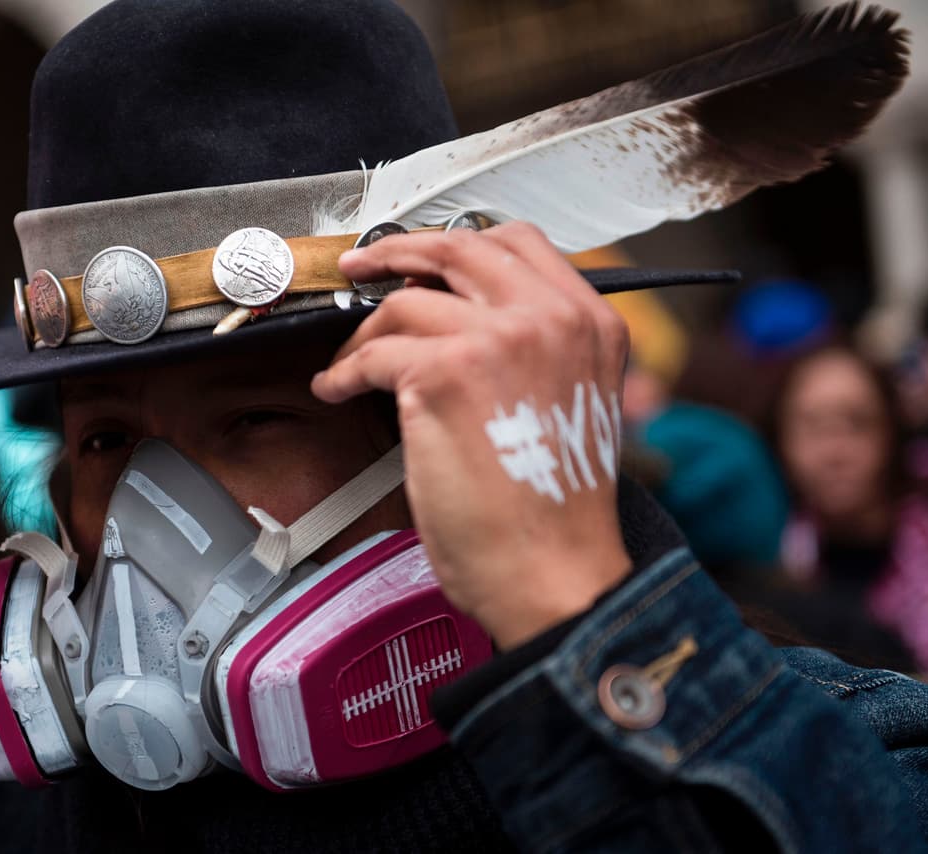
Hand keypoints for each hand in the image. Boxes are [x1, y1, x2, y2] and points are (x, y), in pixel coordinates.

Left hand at [313, 223, 630, 649]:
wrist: (554, 572)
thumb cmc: (555, 510)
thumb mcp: (574, 405)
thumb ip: (539, 350)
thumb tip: (462, 320)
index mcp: (591, 323)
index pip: (518, 243)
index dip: (457, 245)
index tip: (421, 258)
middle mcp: (551, 318)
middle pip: (458, 247)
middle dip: (398, 251)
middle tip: (362, 266)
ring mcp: (498, 339)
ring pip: (408, 300)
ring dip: (366, 330)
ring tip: (349, 364)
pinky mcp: (446, 373)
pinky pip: (373, 353)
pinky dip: (344, 372)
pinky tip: (337, 389)